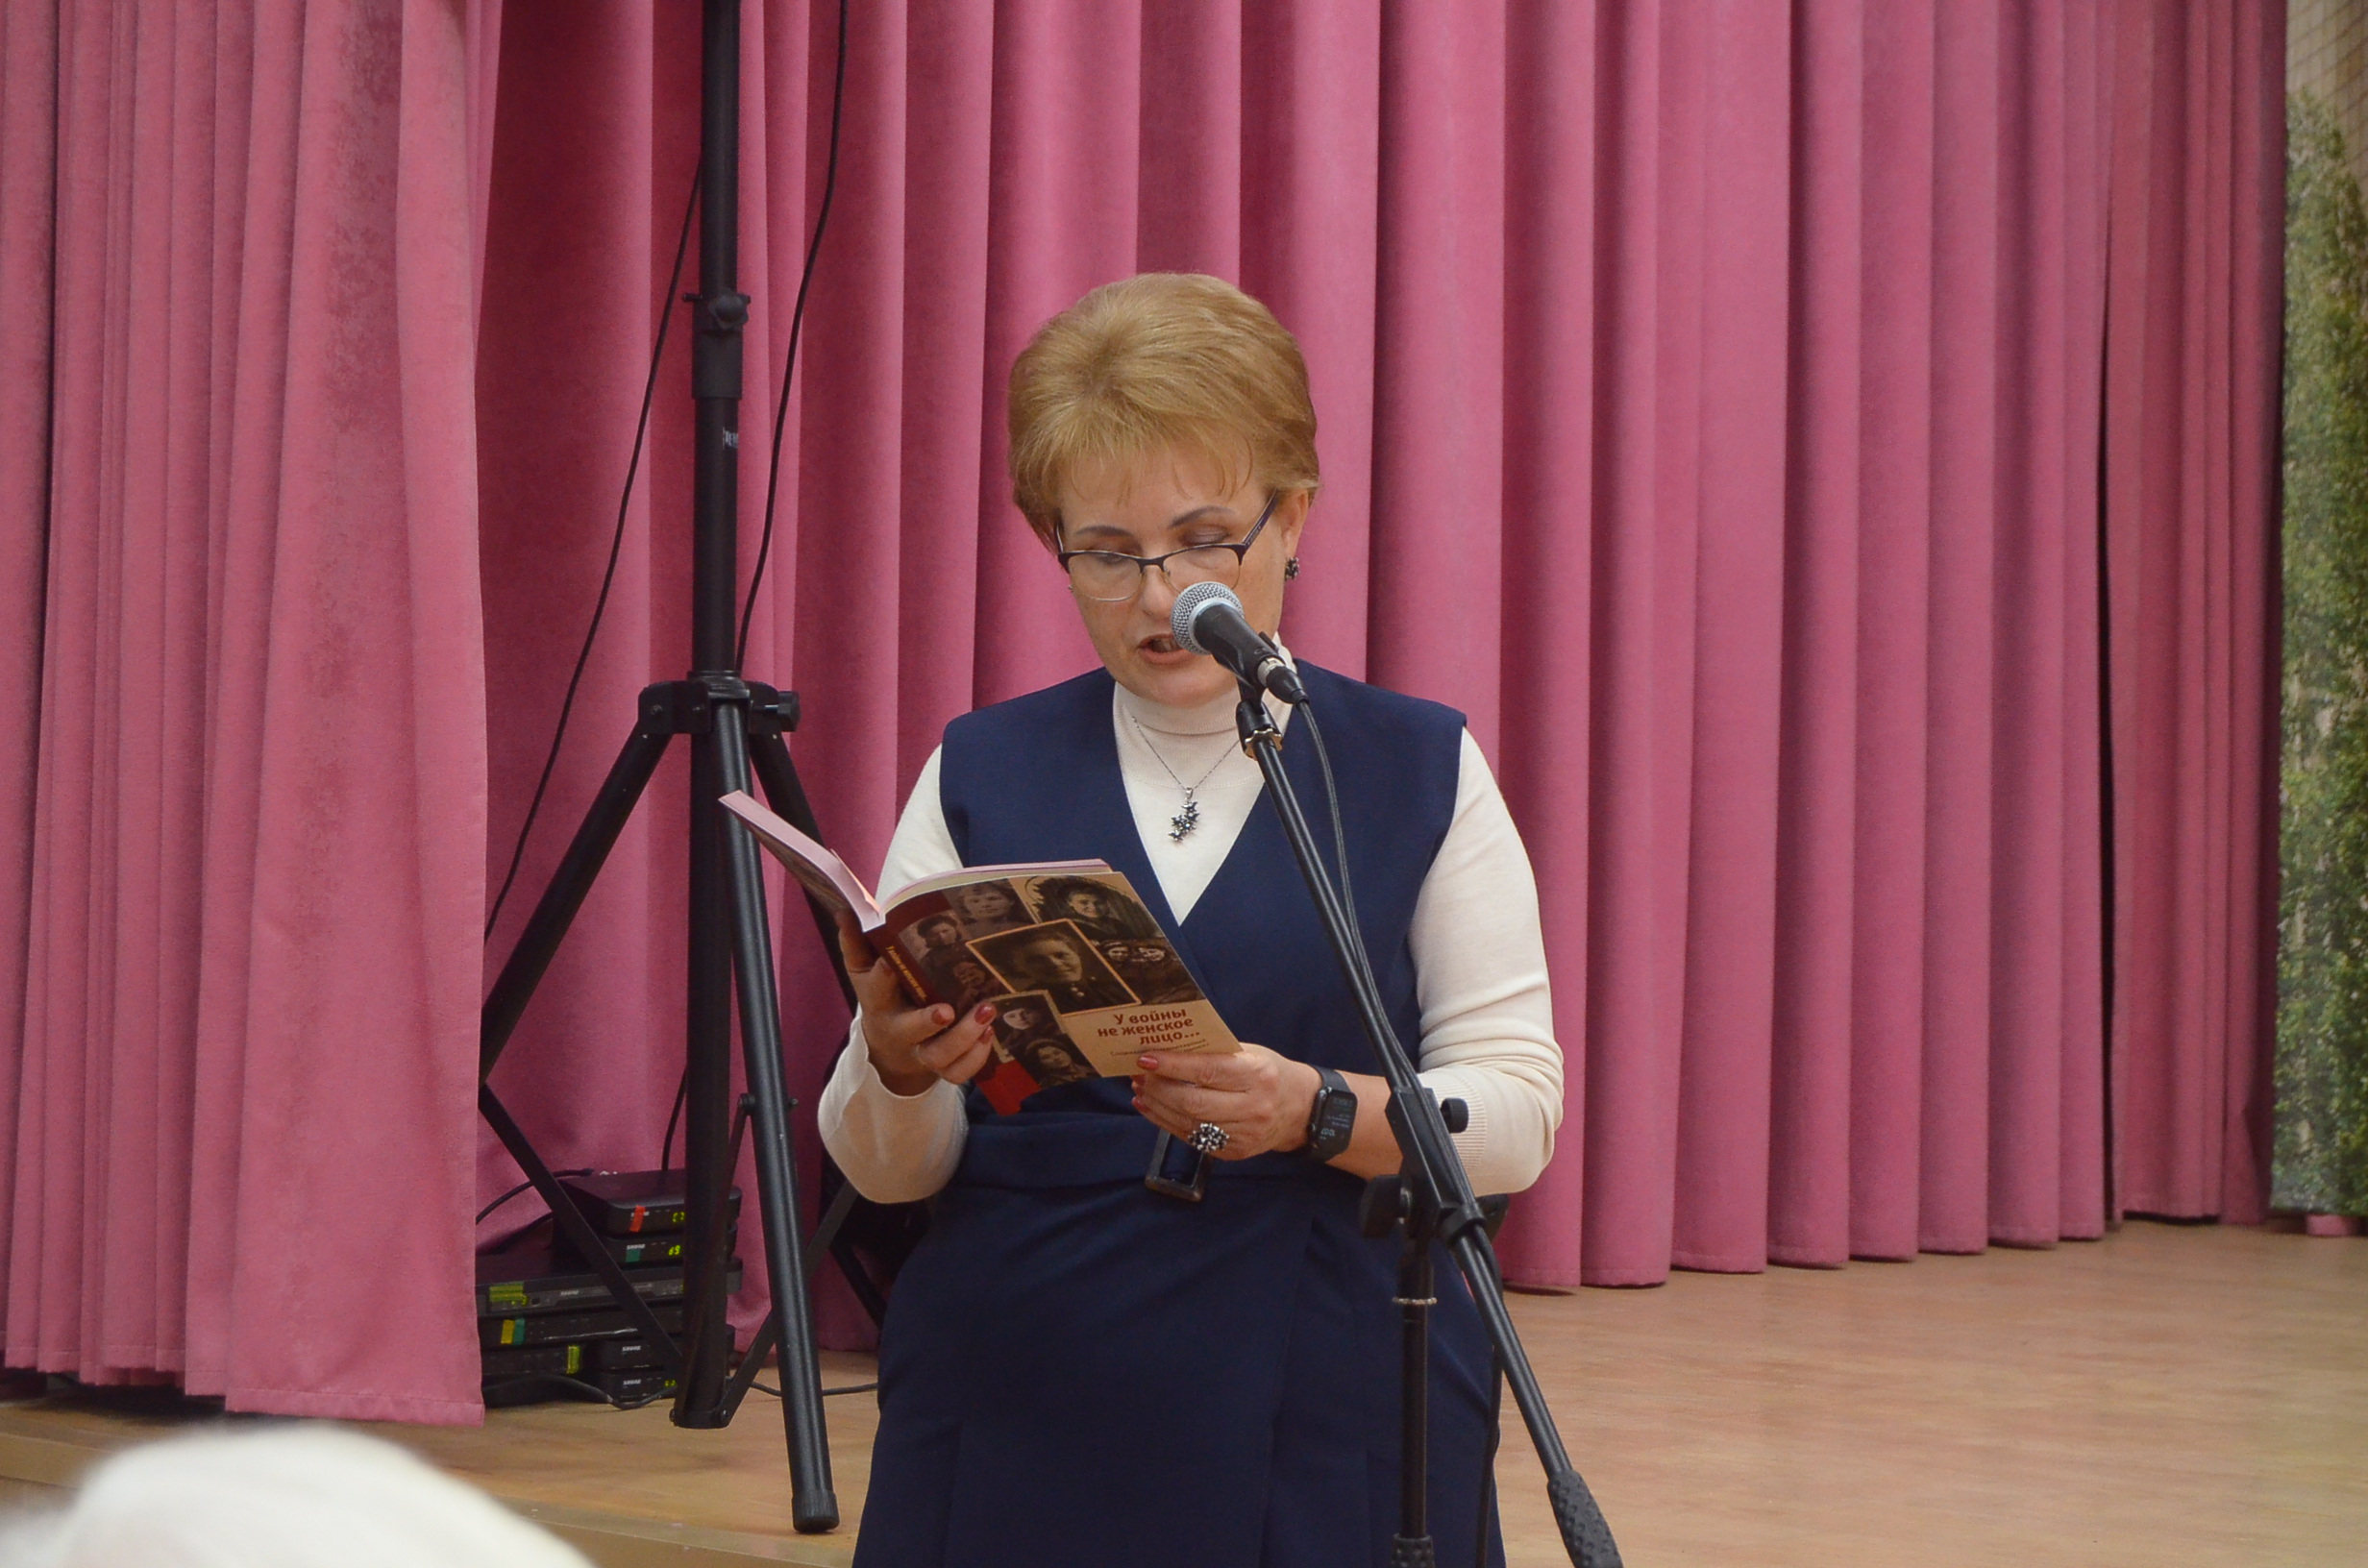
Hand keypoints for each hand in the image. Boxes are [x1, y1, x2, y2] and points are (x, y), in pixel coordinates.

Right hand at [836, 911, 996, 1095]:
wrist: (889, 1049)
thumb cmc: (883, 996)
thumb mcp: (863, 971)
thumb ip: (856, 942)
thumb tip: (845, 909)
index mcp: (879, 1002)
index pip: (877, 989)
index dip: (883, 976)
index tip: (891, 962)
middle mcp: (900, 1030)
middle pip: (910, 1031)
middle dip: (928, 1021)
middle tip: (947, 1009)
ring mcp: (923, 1052)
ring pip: (940, 1055)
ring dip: (964, 1037)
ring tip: (986, 1011)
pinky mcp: (943, 1067)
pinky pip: (959, 1072)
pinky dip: (976, 1057)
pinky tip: (989, 1033)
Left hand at [1131, 1045, 1320, 1160]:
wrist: (1300, 1110)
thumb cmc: (1268, 1073)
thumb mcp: (1250, 1053)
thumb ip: (1213, 1052)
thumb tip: (1167, 1048)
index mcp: (1257, 1075)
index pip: (1207, 1071)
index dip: (1173, 1066)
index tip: (1146, 1058)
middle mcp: (1253, 1108)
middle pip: (1193, 1103)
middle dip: (1159, 1088)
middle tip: (1139, 1074)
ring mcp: (1244, 1135)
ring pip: (1189, 1123)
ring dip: (1157, 1106)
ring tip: (1141, 1089)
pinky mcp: (1234, 1153)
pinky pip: (1192, 1138)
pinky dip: (1166, 1122)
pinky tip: (1152, 1107)